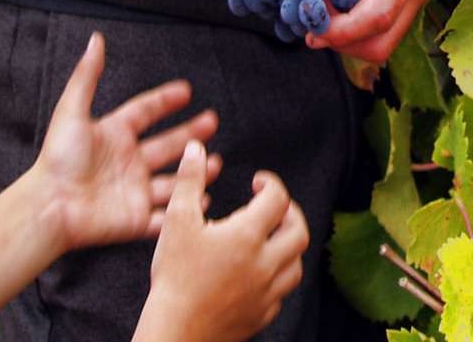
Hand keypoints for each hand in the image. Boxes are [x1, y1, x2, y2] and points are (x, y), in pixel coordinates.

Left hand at [29, 32, 221, 253]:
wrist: (49, 207)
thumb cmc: (57, 161)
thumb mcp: (71, 112)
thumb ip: (88, 76)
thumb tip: (95, 40)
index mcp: (114, 135)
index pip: (145, 112)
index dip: (164, 100)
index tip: (185, 90)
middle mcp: (127, 161)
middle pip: (167, 144)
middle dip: (191, 133)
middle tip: (211, 122)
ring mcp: (134, 190)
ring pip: (173, 179)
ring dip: (194, 170)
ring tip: (214, 163)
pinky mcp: (136, 218)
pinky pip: (165, 214)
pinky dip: (183, 207)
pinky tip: (201, 199)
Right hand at [137, 142, 307, 341]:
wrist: (174, 333)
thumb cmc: (173, 277)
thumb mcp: (177, 223)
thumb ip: (189, 182)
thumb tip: (196, 149)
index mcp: (248, 236)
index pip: (278, 199)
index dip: (271, 184)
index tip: (258, 182)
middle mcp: (266, 263)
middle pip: (299, 230)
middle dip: (290, 214)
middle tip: (273, 209)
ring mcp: (267, 292)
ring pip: (296, 264)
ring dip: (288, 247)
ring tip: (270, 240)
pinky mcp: (262, 315)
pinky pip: (281, 293)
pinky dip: (277, 278)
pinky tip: (260, 274)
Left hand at [290, 0, 472, 63]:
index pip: (378, 14)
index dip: (339, 29)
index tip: (303, 23)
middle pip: (384, 37)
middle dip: (340, 39)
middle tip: (301, 19)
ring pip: (383, 30)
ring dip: (345, 28)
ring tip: (309, 2)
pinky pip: (381, 11)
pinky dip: (351, 13)